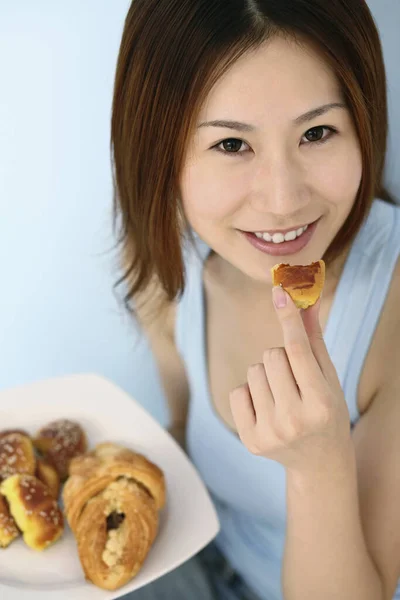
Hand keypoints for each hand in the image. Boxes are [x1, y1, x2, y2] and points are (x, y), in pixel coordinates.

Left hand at [229, 285, 351, 473]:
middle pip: (271, 356)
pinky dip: (249, 393)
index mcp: (320, 402)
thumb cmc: (326, 410)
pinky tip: (266, 408)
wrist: (319, 460)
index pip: (298, 350)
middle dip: (280, 358)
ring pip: (253, 371)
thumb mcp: (328, 376)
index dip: (288, 318)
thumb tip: (305, 299)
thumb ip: (313, 338)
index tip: (279, 292)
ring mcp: (270, 432)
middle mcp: (294, 420)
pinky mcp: (250, 440)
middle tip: (293, 379)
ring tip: (281, 395)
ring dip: (265, 375)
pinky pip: (237, 391)